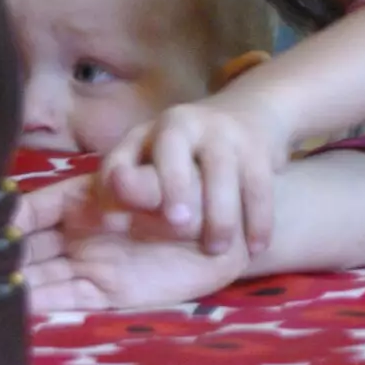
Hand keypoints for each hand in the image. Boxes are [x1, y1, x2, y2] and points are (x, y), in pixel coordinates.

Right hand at [12, 174, 247, 310]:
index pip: (35, 206)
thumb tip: (124, 181)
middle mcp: (81, 230)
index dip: (8, 218)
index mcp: (88, 196)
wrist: (228, 235)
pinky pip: (67, 300)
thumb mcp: (176, 184)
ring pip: (41, 276)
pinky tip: (14, 317)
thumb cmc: (199, 196)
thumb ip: (149, 186)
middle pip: (28, 246)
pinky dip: (42, 308)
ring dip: (15, 287)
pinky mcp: (107, 292)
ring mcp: (91, 262)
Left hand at [98, 92, 292, 256]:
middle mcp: (191, 125)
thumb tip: (103, 222)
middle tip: (177, 223)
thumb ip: (125, 181)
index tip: (121, 221)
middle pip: (177, 151)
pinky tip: (256, 247)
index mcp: (160, 129)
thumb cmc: (187, 150)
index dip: (128, 181)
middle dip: (175, 184)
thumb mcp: (152, 153)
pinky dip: (260, 219)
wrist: (251, 115)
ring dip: (221, 213)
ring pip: (224, 173)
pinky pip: (260, 187)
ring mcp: (229, 135)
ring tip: (217, 249)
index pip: (132, 153)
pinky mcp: (261, 151)